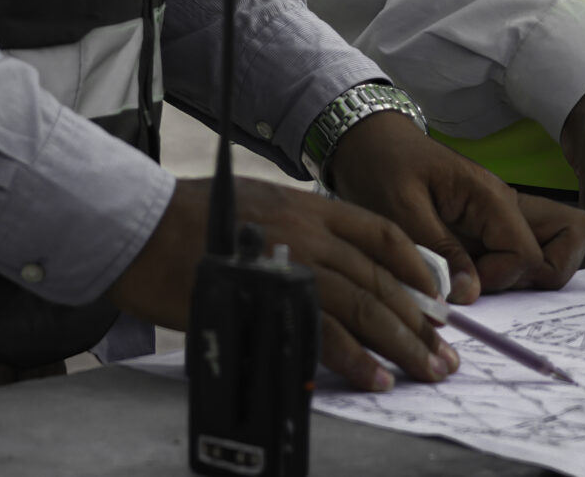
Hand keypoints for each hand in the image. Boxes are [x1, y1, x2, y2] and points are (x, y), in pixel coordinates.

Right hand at [112, 176, 458, 392]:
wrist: (139, 224)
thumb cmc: (186, 217)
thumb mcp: (254, 205)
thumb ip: (296, 229)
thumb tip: (326, 266)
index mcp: (308, 206)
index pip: (381, 235)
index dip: (418, 269)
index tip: (439, 300)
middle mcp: (308, 230)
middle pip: (381, 278)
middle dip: (419, 320)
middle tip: (444, 353)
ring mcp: (290, 261)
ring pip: (364, 306)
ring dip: (401, 344)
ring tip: (425, 371)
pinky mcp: (269, 295)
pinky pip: (325, 333)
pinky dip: (355, 360)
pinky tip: (375, 379)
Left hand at [324, 112, 584, 302]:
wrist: (367, 143)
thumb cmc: (382, 166)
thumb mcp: (401, 209)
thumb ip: (439, 252)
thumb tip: (472, 295)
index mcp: (491, 197)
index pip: (529, 254)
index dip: (502, 278)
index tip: (463, 280)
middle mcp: (507, 207)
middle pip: (567, 242)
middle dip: (537, 275)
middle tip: (486, 281)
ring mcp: (501, 218)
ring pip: (551, 248)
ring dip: (526, 275)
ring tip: (479, 279)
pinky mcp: (487, 229)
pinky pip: (519, 253)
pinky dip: (507, 272)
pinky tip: (469, 276)